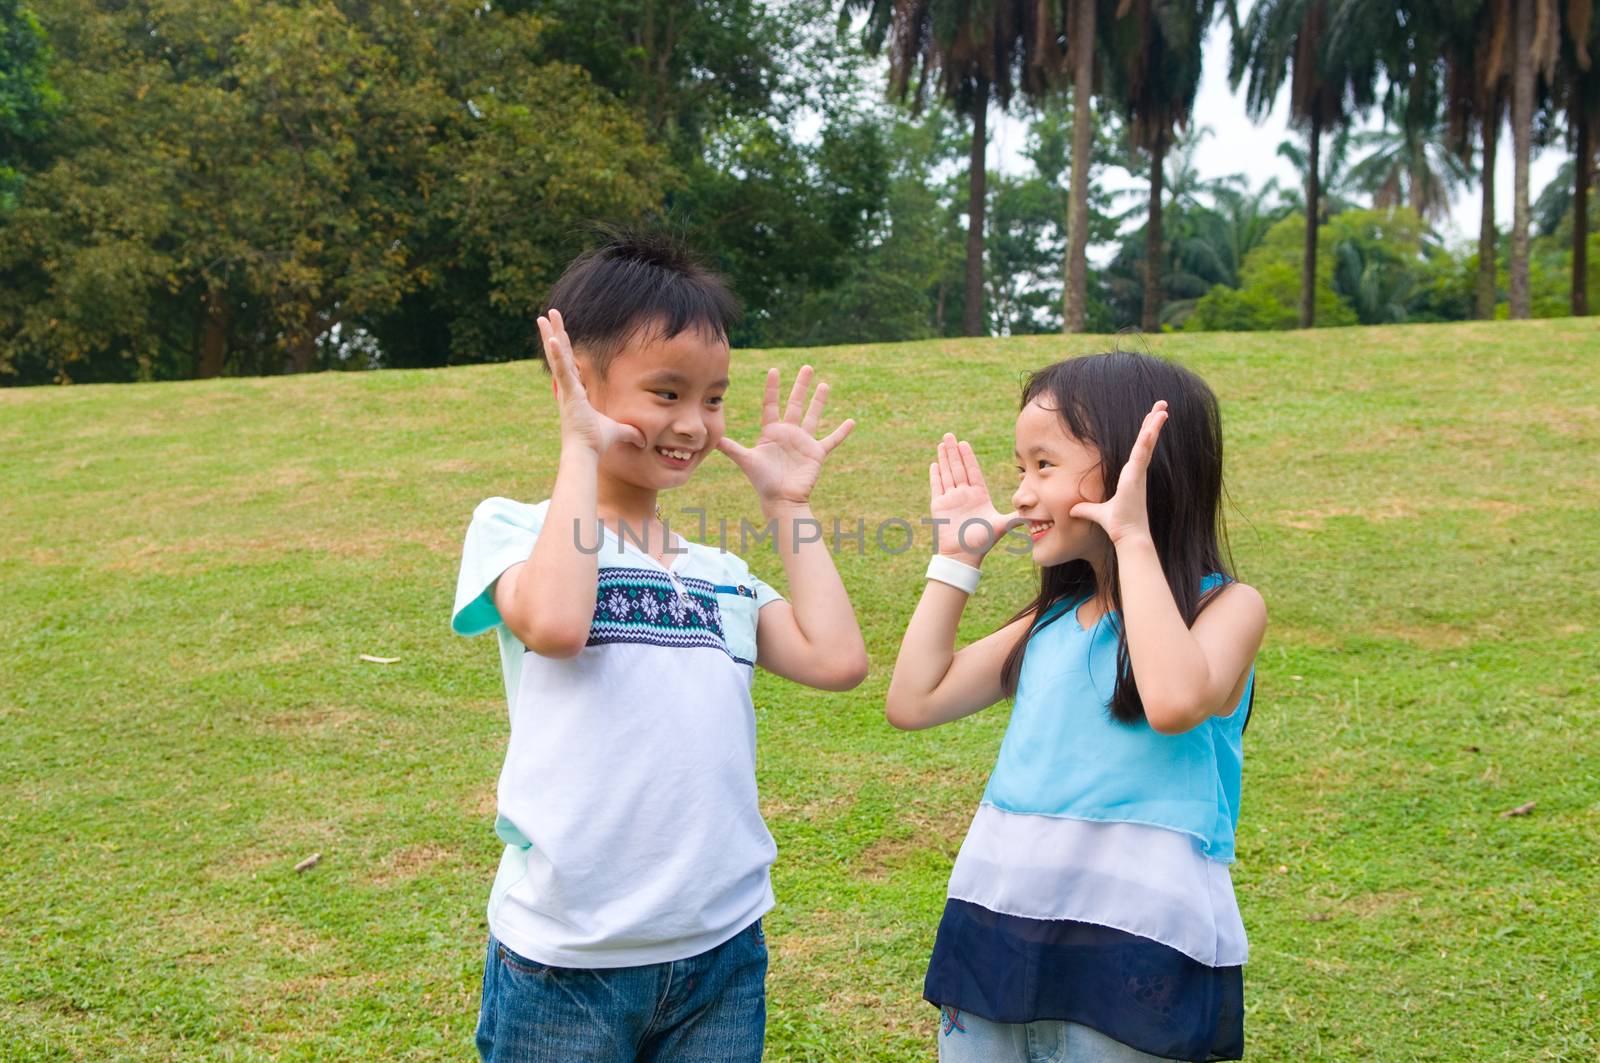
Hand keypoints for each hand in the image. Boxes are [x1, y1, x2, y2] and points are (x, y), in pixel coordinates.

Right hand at [539, 308, 645, 456]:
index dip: (565, 348)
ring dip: (550, 334)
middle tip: (547, 315)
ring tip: (543, 316)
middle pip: (560, 354)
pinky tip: (552, 338)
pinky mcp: (569, 393)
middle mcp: (567, 388)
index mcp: (575, 393)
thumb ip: (630, 432)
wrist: (586, 452)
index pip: (570, 364)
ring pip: (557, 356)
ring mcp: (566, 389)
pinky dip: (556, 354)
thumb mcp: (618, 432)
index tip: (559, 334)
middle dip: (554, 333)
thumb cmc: (597, 443)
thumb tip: (643, 439)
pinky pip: (561, 369)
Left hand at [717, 365, 853, 508]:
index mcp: (771, 432)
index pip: (771, 404)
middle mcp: (788, 433)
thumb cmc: (763, 482)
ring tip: (825, 384)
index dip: (773, 388)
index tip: (773, 370)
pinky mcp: (816, 453)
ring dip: (819, 401)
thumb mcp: (746, 461)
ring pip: (813, 416)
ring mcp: (803, 442)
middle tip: (807, 367)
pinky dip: (842, 432)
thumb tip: (714, 437)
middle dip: (801, 386)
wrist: (781, 500)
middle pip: (795, 404)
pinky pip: (832, 440)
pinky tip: (852, 421)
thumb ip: (731, 448)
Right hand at [928, 434, 1023, 562]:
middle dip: (954, 451)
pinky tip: (934, 464)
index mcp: (979, 495)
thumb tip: (1039, 513)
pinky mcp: (939, 505)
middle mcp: (964, 495)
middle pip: (958, 468)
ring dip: (944, 458)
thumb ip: (1018, 516)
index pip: (973, 471)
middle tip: (950, 435)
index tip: (965, 443)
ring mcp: (951, 499)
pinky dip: (935, 475)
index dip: (969, 457)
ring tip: (942, 443)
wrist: (963, 556)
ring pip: (947, 473)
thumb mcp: (1003, 525)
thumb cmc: (982, 542)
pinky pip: (937, 486)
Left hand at [1070, 400, 1167, 544]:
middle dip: (1154, 422)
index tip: (1151, 418)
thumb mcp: (1097, 513)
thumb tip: (1072, 511)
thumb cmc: (1117, 524)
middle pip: (1147, 441)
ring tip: (1163, 407)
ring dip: (1154, 424)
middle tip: (1162, 404)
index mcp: (1131, 476)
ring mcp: (1139, 473)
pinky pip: (1143, 453)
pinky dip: (1148, 439)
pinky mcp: (1137, 476)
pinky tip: (1153, 424)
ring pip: (1148, 442)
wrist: (1127, 535)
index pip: (1139, 449)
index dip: (1146, 433)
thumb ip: (1086, 509)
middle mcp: (1137, 472)